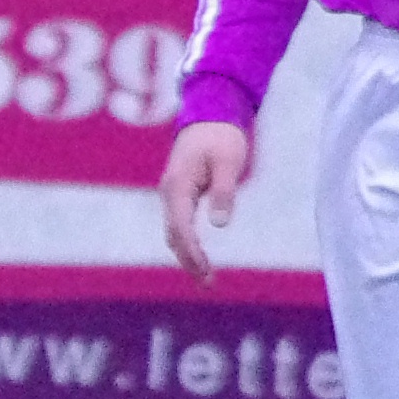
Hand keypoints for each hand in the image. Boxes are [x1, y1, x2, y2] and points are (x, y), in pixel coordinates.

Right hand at [159, 120, 249, 282]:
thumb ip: (223, 192)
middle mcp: (170, 192)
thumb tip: (219, 224)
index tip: (204, 270)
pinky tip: (199, 255)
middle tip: (208, 283)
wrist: (209, 114)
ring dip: (187, 254)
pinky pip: (179, 224)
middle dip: (188, 260)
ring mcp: (172, 193)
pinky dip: (187, 242)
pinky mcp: (180, 194)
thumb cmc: (221, 137)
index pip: (180, 226)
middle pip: (173, 234)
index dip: (191, 251)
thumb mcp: (228, 162)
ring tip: (205, 276)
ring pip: (174, 231)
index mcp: (178, 185)